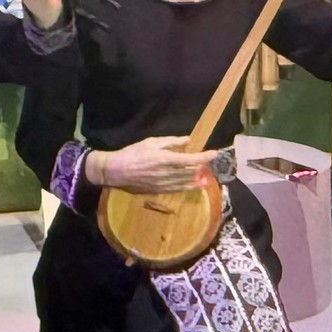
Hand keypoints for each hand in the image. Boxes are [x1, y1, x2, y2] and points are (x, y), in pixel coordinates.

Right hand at [87, 136, 214, 193]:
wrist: (117, 171)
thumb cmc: (133, 153)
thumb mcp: (151, 142)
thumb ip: (171, 142)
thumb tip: (187, 140)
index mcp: (166, 159)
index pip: (191, 160)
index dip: (204, 157)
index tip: (214, 153)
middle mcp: (168, 173)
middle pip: (191, 171)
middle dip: (201, 166)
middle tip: (207, 161)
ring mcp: (165, 184)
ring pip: (186, 182)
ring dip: (197, 177)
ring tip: (205, 174)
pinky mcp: (160, 191)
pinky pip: (178, 189)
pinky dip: (188, 187)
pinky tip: (195, 185)